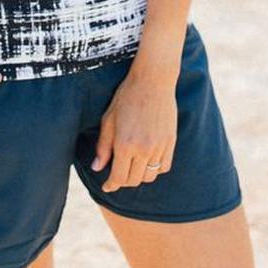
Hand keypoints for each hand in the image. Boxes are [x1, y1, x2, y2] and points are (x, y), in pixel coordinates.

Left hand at [90, 68, 177, 190]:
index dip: (111, 185)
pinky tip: (147, 161)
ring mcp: (159, 147)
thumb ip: (103, 146)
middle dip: (123, 181)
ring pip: (149, 177)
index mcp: (124, 144)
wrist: (153, 81)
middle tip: (117, 174)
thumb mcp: (108, 119)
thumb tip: (97, 168)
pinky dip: (155, 169)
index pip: (118, 177)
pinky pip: (164, 167)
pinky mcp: (171, 143)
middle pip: (133, 180)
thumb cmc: (126, 97)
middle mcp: (143, 149)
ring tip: (132, 167)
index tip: (106, 186)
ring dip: (139, 176)